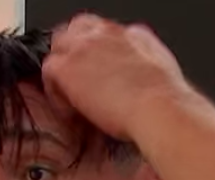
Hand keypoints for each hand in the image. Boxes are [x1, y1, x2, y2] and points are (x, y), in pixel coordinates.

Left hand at [42, 14, 194, 145]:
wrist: (159, 108)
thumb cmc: (166, 100)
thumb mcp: (161, 68)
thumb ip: (144, 61)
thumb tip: (140, 70)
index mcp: (131, 34)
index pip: (102, 32)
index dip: (95, 52)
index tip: (97, 70)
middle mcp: (105, 34)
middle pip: (76, 32)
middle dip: (73, 54)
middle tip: (77, 83)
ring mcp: (84, 48)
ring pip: (58, 49)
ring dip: (63, 73)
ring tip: (71, 99)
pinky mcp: (67, 67)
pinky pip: (49, 73)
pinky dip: (56, 93)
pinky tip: (70, 111)